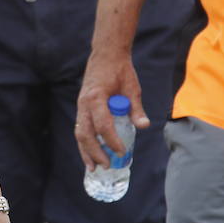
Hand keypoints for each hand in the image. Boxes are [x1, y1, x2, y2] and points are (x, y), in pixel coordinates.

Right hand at [75, 48, 146, 171]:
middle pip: (85, 133)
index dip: (112, 140)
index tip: (122, 151)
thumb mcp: (132, 88)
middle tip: (107, 165)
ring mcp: (81, 105)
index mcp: (96, 97)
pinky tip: (91, 155)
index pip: (102, 125)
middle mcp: (84, 103)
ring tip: (93, 167)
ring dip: (86, 151)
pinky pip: (81, 128)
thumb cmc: (120, 70)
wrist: (106, 54)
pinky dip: (85, 143)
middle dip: (95, 152)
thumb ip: (136, 108)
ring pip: (79, 133)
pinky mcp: (82, 107)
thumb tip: (144, 126)